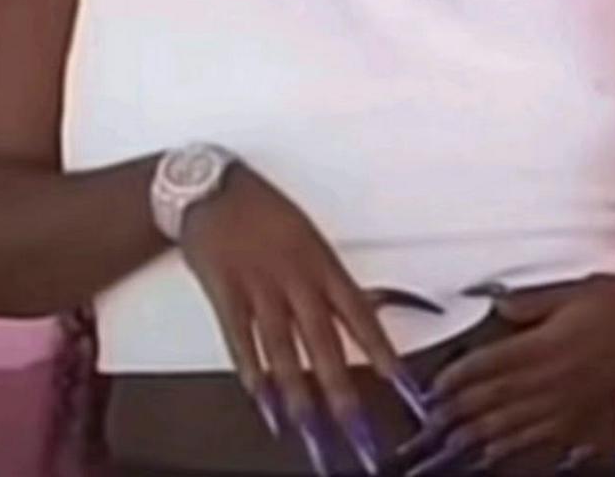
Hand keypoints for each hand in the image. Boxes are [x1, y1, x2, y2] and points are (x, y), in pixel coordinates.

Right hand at [179, 163, 425, 473]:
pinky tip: (260, 394)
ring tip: (308, 424)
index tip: (402, 383)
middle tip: (355, 426)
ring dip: (295, 388)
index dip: (382, 350)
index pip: (359, 313)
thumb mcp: (308, 234)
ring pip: (282, 344)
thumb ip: (330, 277)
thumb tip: (362, 312)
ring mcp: (259, 283)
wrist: (212, 187)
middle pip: (322, 338)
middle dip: (340, 387)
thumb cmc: (263, 209)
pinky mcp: (225, 289)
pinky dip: (249, 367)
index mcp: (320, 260)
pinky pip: (239, 336)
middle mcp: (295, 275)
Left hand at [396, 275, 614, 473]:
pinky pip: (538, 440)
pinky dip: (509, 448)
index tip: (433, 387)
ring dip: (477, 434)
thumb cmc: (611, 302)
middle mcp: (554, 380)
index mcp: (548, 346)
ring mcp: (566, 405)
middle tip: (428, 420)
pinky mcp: (578, 420)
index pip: (493, 366)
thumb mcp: (568, 292)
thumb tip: (496, 308)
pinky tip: (489, 452)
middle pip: (497, 400)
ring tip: (447, 440)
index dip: (460, 378)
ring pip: (512, 426)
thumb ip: (528, 303)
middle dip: (459, 412)